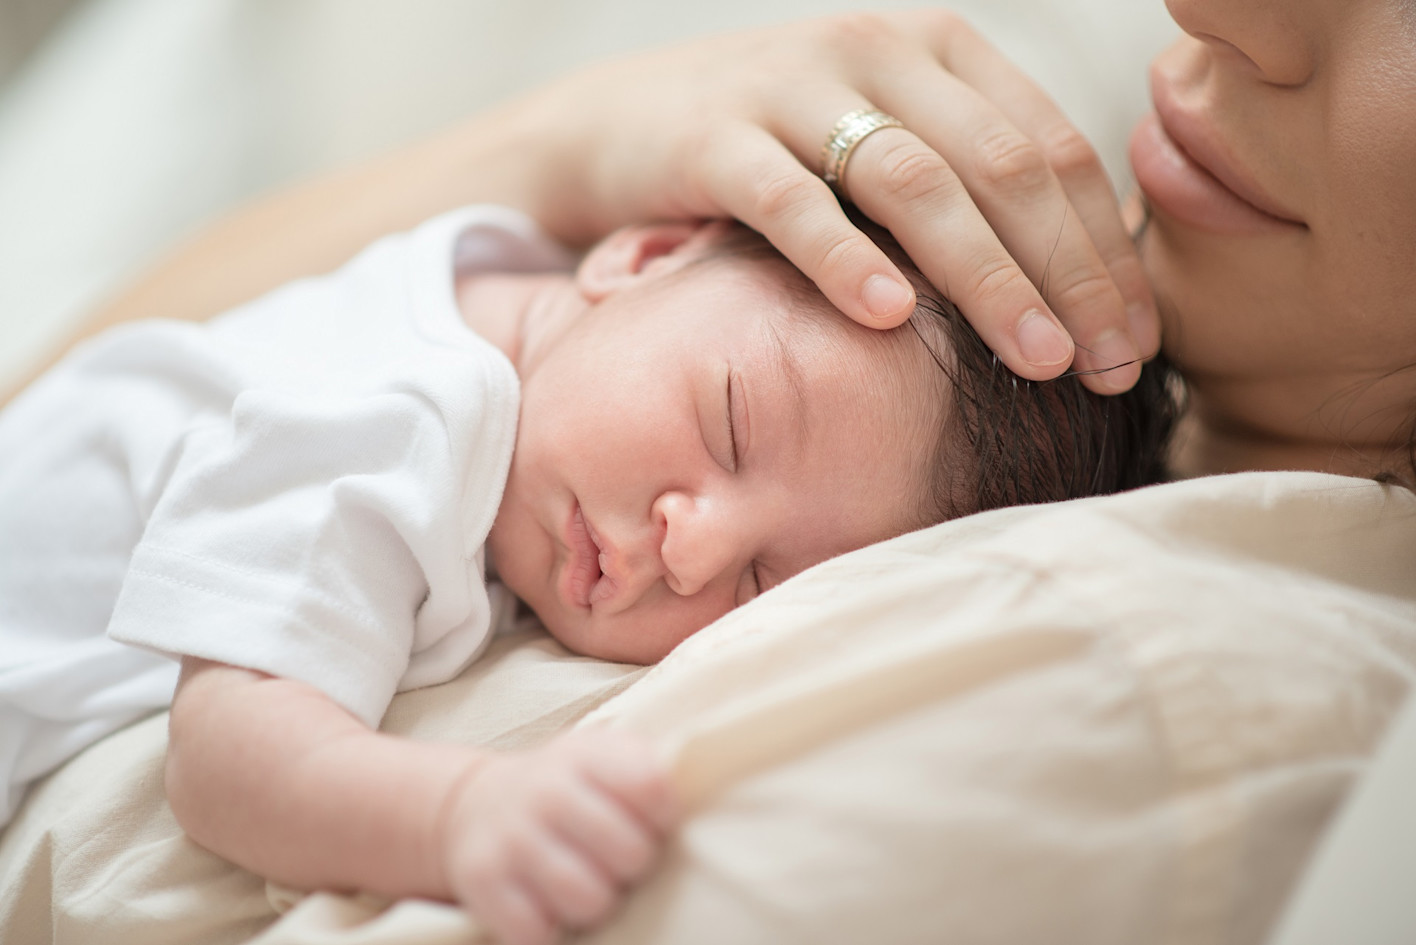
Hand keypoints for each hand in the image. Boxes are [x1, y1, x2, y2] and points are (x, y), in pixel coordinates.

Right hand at [440, 729, 677, 944]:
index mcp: (586, 756)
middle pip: (630, 853)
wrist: (475, 803)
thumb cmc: (564, 789)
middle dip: (634, 868)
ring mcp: (512, 837)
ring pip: (588, 900)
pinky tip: (548, 906)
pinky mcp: (481, 880)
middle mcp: (547, 791)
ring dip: (596, 904)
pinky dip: (550, 930)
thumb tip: (697, 803)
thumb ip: (647, 770)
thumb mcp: (602, 758)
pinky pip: (537, 932)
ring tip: (589, 886)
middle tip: (619, 863)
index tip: (655, 823)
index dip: (664, 817)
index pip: (651, 786)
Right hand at [530, 11, 1156, 392]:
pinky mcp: (714, 135)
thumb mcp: (879, 147)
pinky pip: (791, 201)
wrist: (620, 125)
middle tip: (1107, 366)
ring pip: (914, 182)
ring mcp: (793, 87)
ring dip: (984, 276)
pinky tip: (886, 317)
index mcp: (938, 51)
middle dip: (1067, 273)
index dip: (1105, 249)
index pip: (1051, 149)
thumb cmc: (774, 153)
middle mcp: (877, 52)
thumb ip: (964, 188)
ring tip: (1033, 359)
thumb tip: (1074, 289)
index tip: (1135, 343)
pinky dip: (844, 258)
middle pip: (1001, 167)